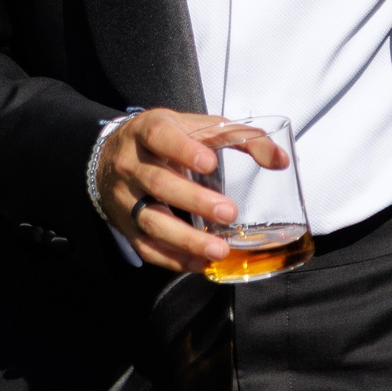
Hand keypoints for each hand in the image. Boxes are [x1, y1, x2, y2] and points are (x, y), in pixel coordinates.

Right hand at [95, 108, 263, 273]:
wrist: (110, 156)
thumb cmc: (164, 140)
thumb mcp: (195, 127)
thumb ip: (240, 138)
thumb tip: (280, 160)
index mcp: (149, 130)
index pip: (161, 137)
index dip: (183, 150)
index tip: (209, 163)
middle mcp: (132, 164)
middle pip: (159, 183)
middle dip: (195, 201)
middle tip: (228, 213)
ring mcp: (124, 197)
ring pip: (150, 220)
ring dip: (185, 239)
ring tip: (218, 249)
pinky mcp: (124, 225)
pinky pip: (145, 246)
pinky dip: (172, 258)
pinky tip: (199, 263)